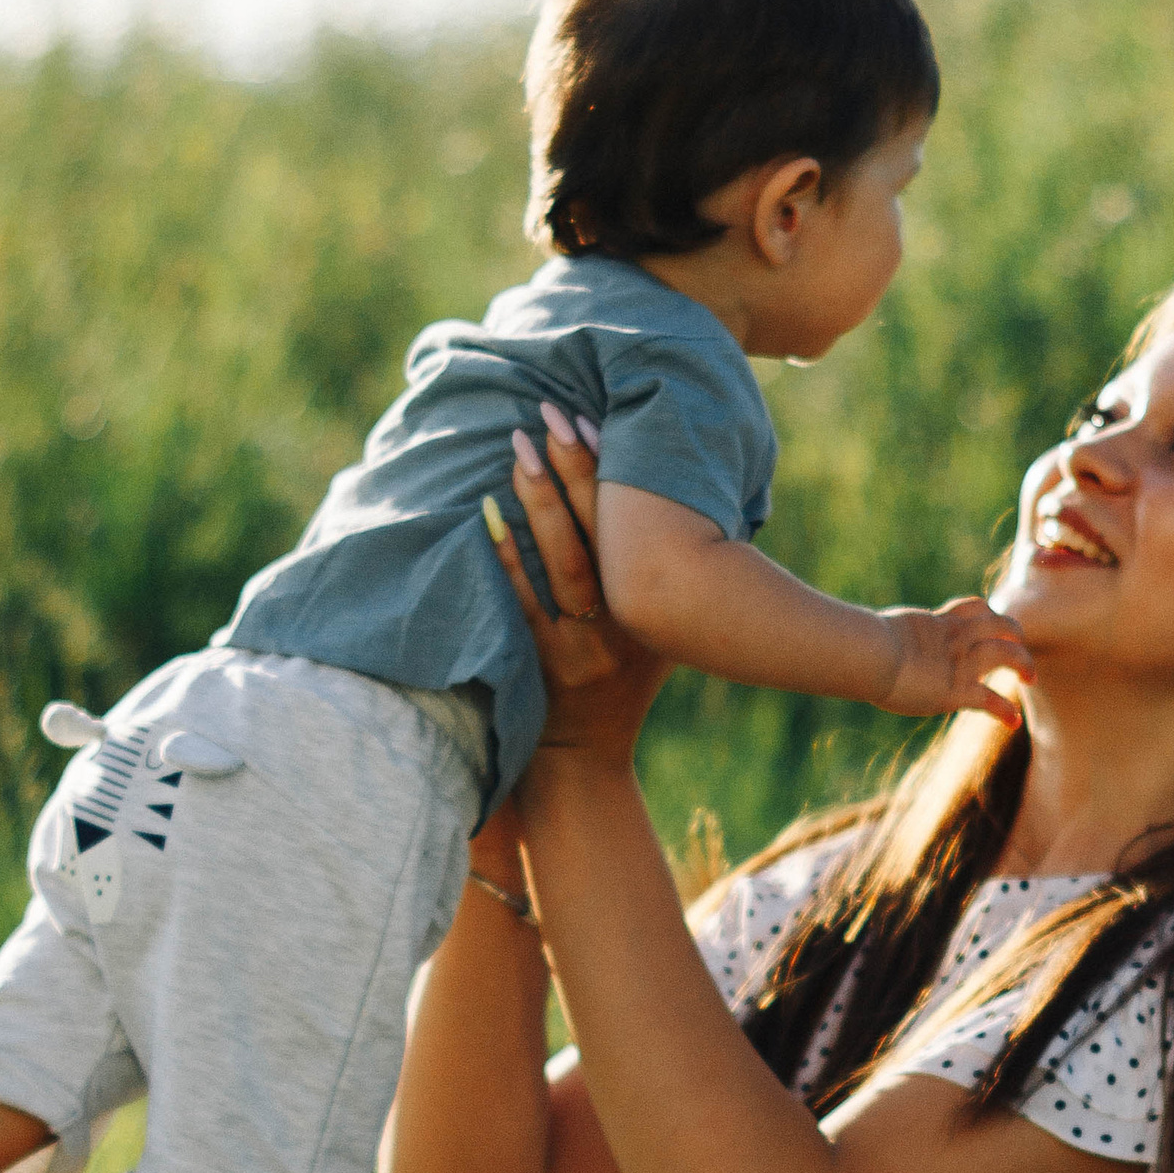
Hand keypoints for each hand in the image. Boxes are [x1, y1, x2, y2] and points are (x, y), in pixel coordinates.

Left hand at [483, 406, 668, 764]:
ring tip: (520, 448)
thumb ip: (673, 582)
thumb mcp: (664, 635)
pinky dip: (507, 557)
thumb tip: (683, 502)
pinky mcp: (544, 667)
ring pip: (564, 564)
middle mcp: (629, 626)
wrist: (584, 758)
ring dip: (540, 502)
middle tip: (551, 413)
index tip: (595, 423)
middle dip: (576, 471)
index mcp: (661, 609)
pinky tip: (490, 516)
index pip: (638, 529)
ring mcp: (585, 648)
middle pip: (602, 536)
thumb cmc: (624, 682)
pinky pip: (524, 603)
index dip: (616, 475)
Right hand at [872, 593, 1035, 718]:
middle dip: (1013, 632)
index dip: (986, 612)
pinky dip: (1004, 711)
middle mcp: (954, 638)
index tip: (991, 618)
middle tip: (1018, 643)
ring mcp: (958, 662)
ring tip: (1030, 676)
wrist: (870, 655)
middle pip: (998, 623)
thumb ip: (877, 638)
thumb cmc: (860, 646)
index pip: (972, 608)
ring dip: (1023, 662)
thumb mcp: (871, 634)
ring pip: (1005, 653)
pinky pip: (989, 699)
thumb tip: (845, 638)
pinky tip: (1012, 722)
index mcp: (936, 623)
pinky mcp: (957, 690)